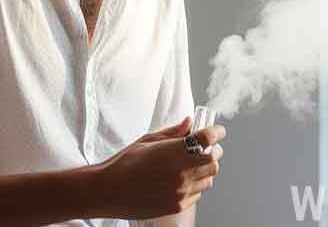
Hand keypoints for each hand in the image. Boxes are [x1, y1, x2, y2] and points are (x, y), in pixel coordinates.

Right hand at [97, 116, 225, 219]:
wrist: (110, 191)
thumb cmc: (125, 163)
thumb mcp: (148, 140)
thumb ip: (173, 132)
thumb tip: (189, 123)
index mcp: (174, 151)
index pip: (208, 138)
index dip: (217, 132)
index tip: (217, 131)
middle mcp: (181, 172)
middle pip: (214, 161)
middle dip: (213, 152)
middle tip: (204, 148)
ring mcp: (181, 191)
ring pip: (208, 179)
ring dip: (204, 170)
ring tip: (189, 165)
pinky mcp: (177, 205)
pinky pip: (197, 194)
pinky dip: (194, 185)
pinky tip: (179, 180)